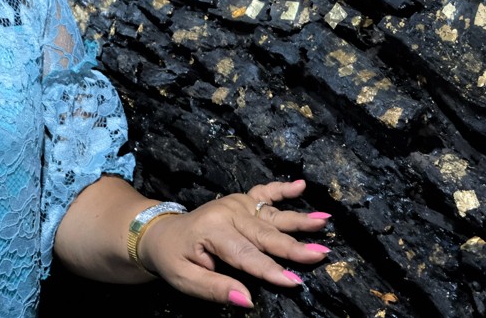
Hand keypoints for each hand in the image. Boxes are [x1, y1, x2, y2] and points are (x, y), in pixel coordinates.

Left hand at [139, 179, 330, 307]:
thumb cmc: (173, 259)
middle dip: (294, 247)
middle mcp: (227, 212)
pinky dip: (283, 189)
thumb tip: (247, 300)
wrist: (161, 233)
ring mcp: (236, 203)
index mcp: (212, 230)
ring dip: (299, 219)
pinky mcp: (241, 200)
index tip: (295, 282)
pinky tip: (300, 185)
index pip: (246, 255)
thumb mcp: (185, 279)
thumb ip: (216, 289)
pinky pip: (265, 192)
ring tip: (324, 220)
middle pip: (265, 235)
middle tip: (321, 254)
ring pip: (272, 216)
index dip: (271, 271)